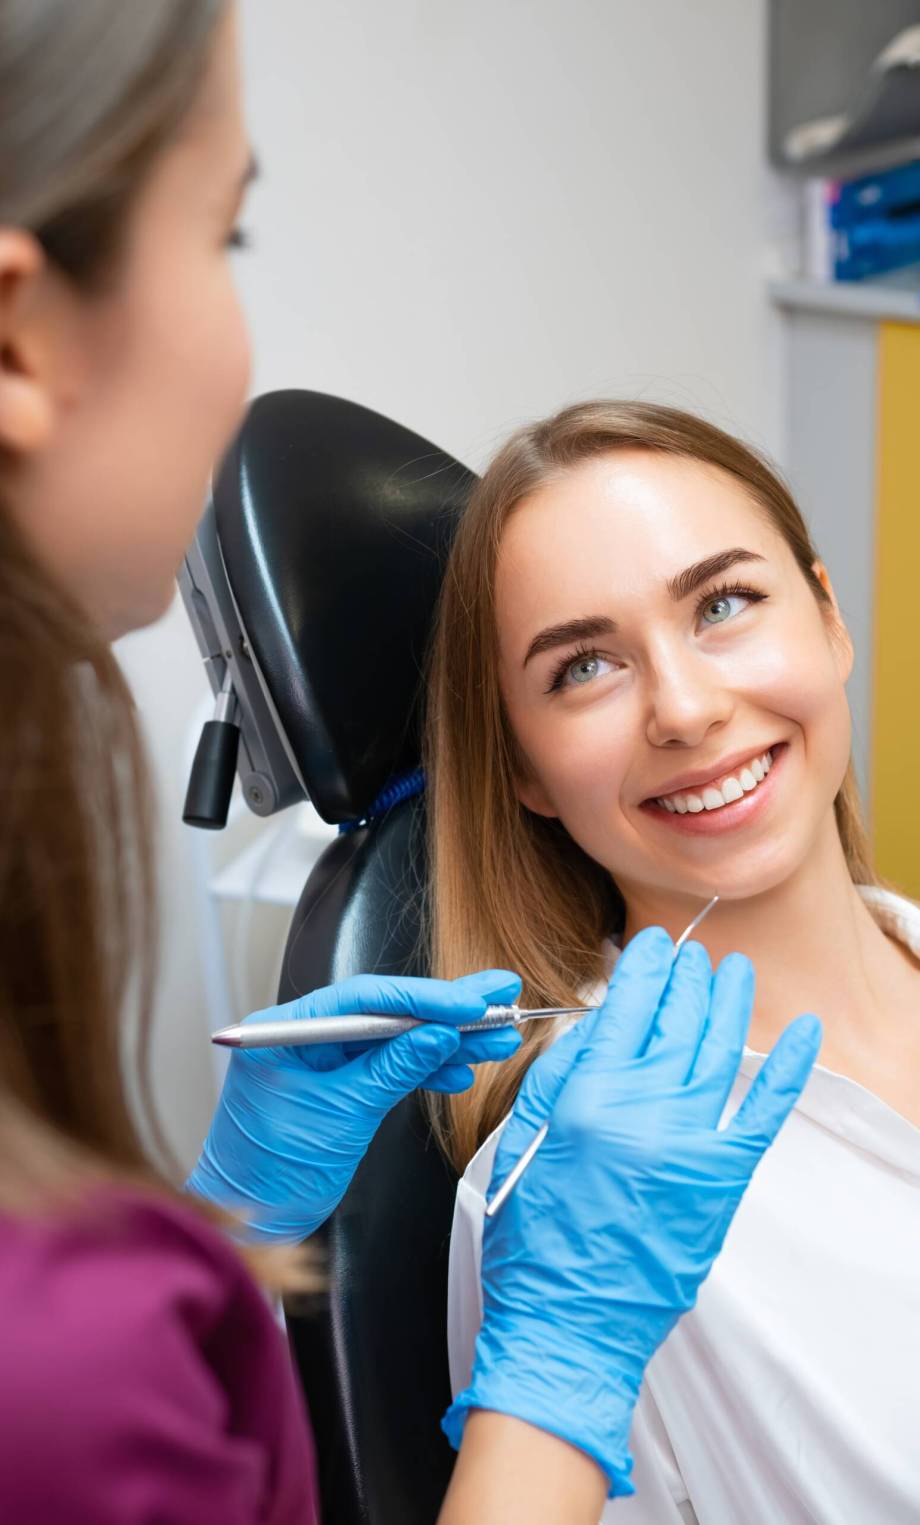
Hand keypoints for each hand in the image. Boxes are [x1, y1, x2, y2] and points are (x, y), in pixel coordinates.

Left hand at [187, 971, 521, 1241]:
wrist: (252, 1228)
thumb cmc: (267, 1175)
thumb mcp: (341, 1115)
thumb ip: (392, 1070)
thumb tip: (437, 1036)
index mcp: (285, 1030)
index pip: (364, 999)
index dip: (422, 999)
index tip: (466, 1002)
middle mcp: (304, 1036)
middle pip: (386, 1012)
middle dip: (446, 1008)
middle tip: (497, 995)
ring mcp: (323, 1061)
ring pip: (396, 1040)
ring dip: (448, 1041)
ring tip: (496, 1038)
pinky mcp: (340, 1086)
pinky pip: (391, 1067)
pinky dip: (427, 1071)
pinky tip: (461, 1070)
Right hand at [442, 927, 820, 1495]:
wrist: (567, 1322)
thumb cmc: (532, 1237)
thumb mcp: (521, 1139)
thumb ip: (558, 1074)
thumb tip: (594, 1024)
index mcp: (587, 1097)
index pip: (625, 1008)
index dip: (643, 968)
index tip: (653, 945)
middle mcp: (642, 1111)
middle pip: (675, 1021)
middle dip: (687, 978)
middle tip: (694, 955)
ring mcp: (688, 1144)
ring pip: (717, 1051)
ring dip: (729, 1003)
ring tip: (734, 971)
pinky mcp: (722, 1180)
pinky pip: (764, 1111)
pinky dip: (789, 1068)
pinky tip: (806, 1032)